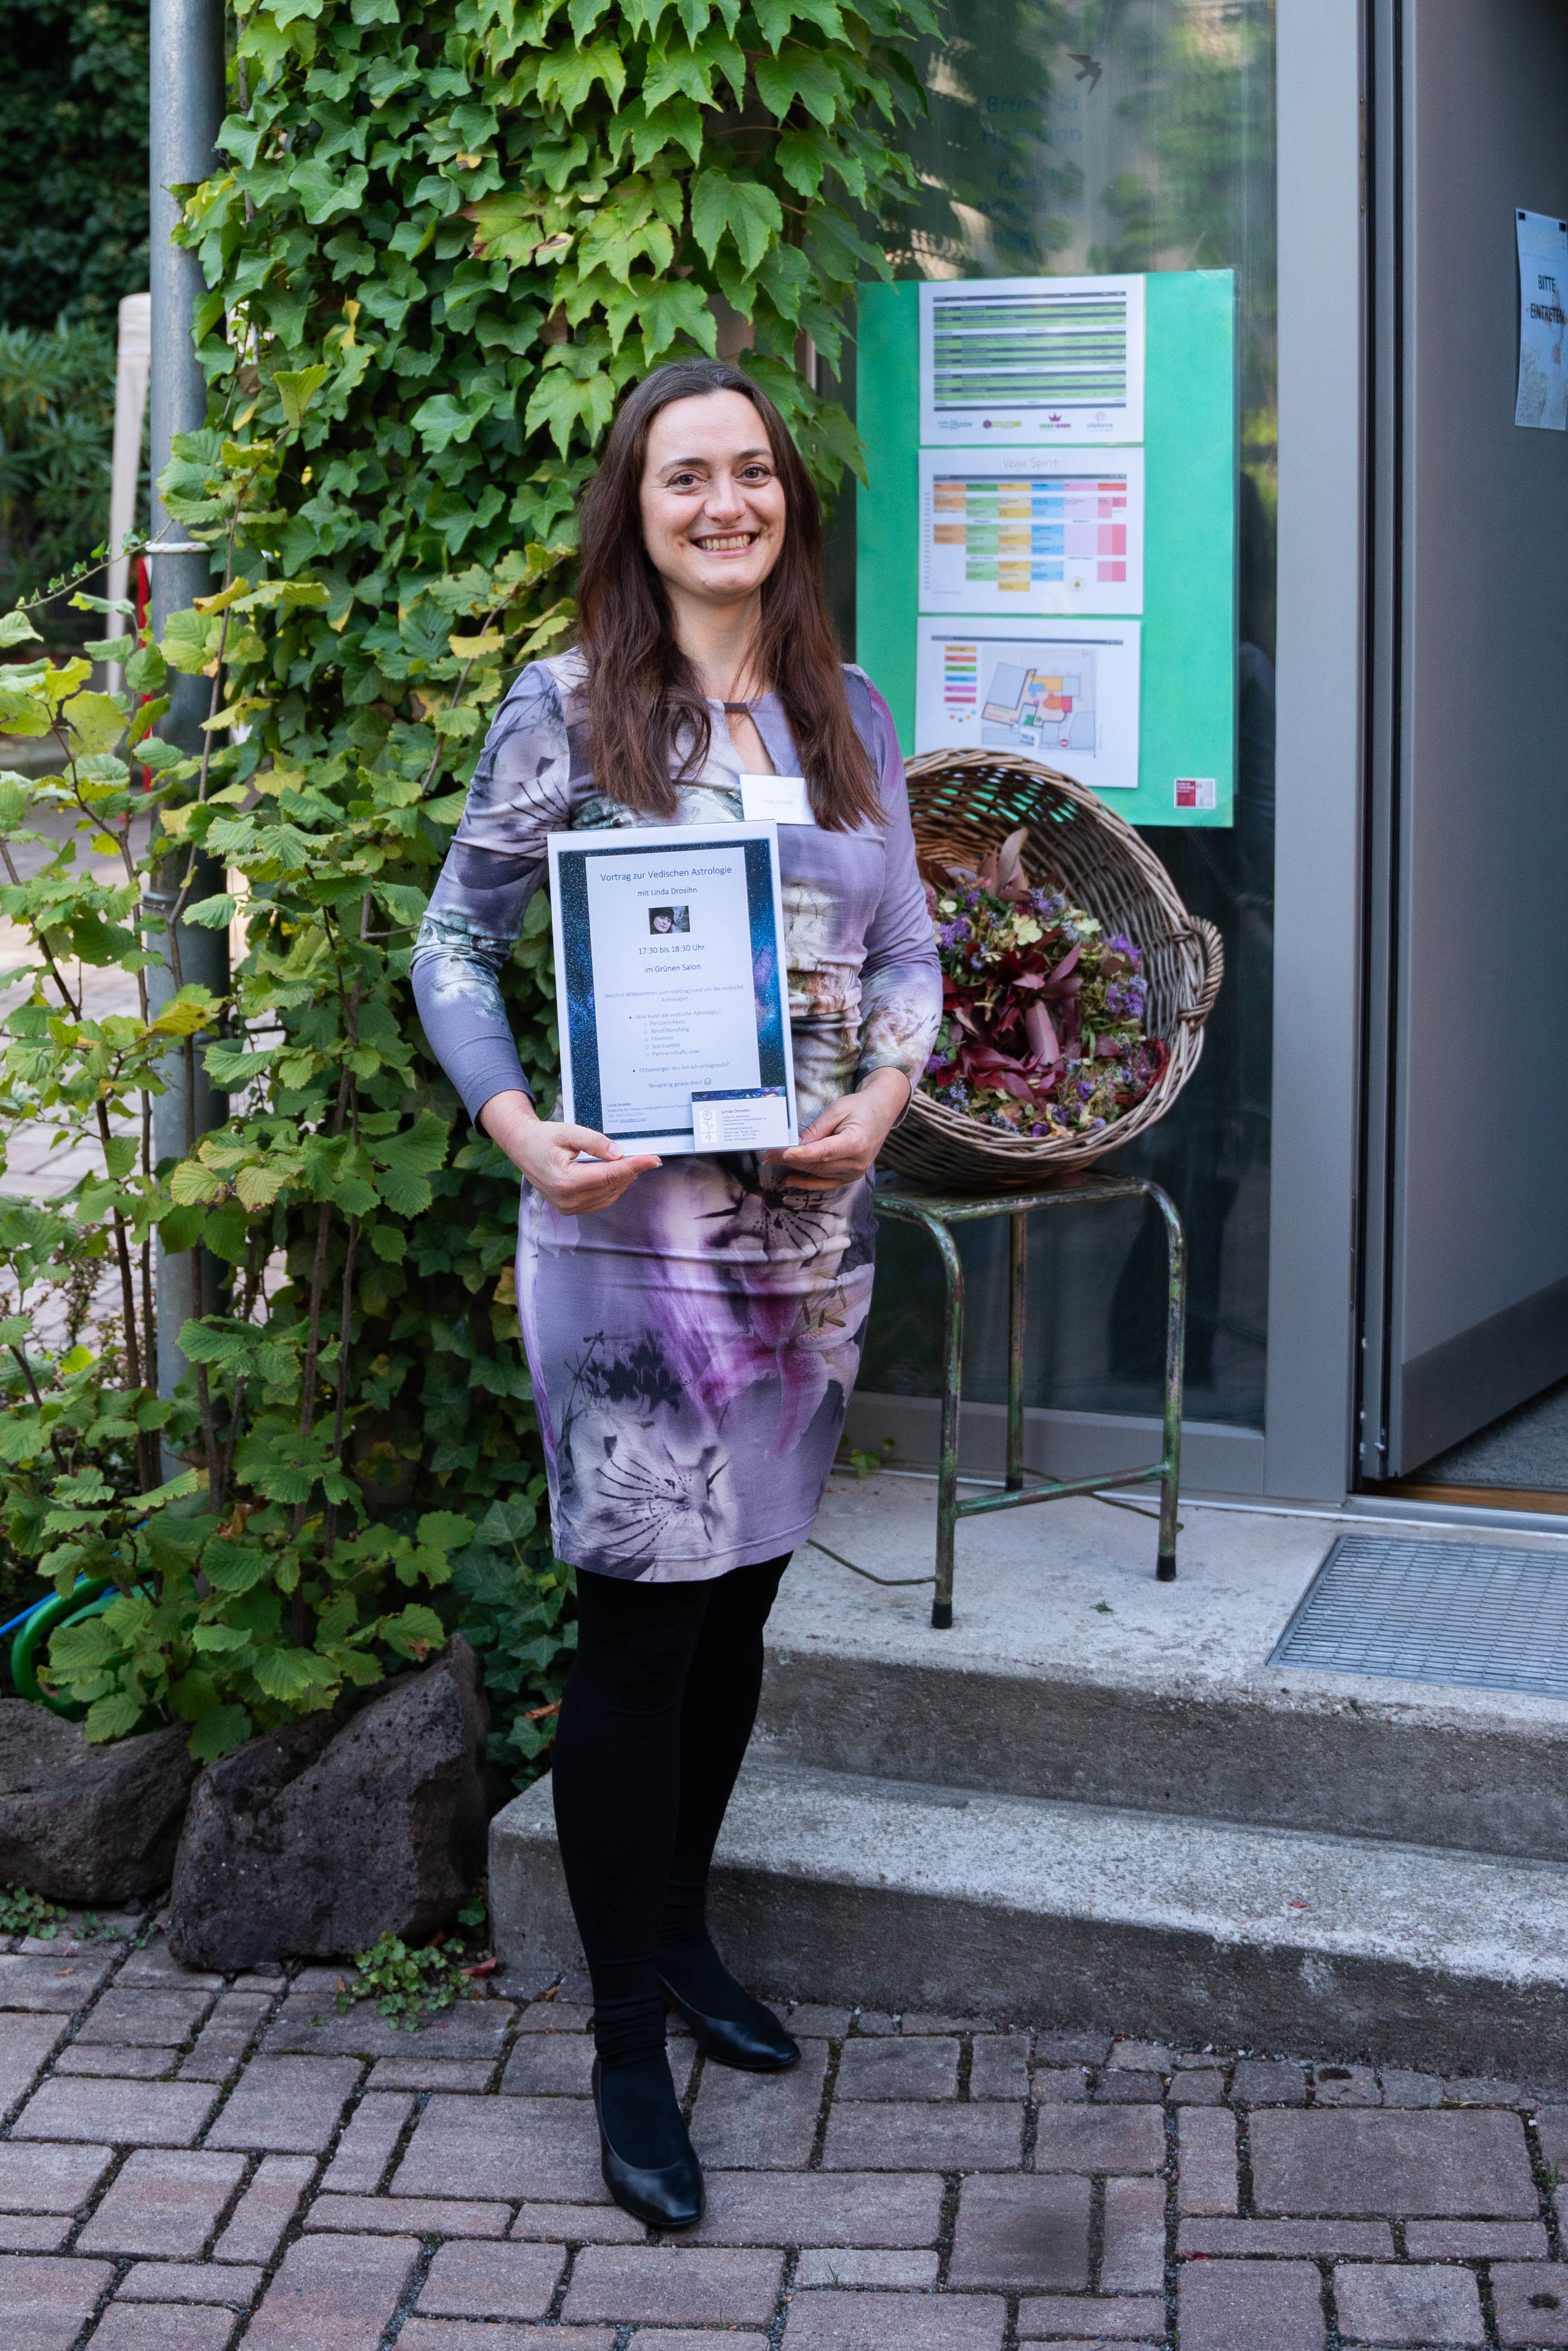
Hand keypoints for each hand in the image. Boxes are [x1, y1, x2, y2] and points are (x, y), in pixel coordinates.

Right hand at [479, 1089, 659, 1215]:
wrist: (521, 1148)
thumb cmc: (542, 1138)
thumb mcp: (567, 1132)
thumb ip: (593, 1142)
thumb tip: (619, 1153)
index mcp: (565, 1181)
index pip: (609, 1175)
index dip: (634, 1166)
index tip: (654, 1160)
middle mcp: (567, 1200)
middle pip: (612, 1186)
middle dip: (631, 1171)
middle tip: (645, 1157)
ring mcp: (568, 1207)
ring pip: (609, 1195)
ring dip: (623, 1180)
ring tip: (632, 1164)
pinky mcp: (570, 1209)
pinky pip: (601, 1201)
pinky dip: (613, 1188)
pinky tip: (617, 1174)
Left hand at [767, 1067, 910, 1187]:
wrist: (881, 1112)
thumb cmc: (859, 1107)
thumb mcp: (836, 1110)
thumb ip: (816, 1130)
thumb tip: (795, 1145)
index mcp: (856, 1143)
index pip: (824, 1152)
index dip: (802, 1154)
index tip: (782, 1153)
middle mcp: (857, 1163)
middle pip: (817, 1165)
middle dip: (790, 1160)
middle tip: (768, 1154)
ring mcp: (855, 1172)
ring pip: (818, 1174)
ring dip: (795, 1168)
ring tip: (774, 1161)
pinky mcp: (851, 1176)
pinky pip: (826, 1183)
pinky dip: (808, 1182)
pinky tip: (790, 1180)